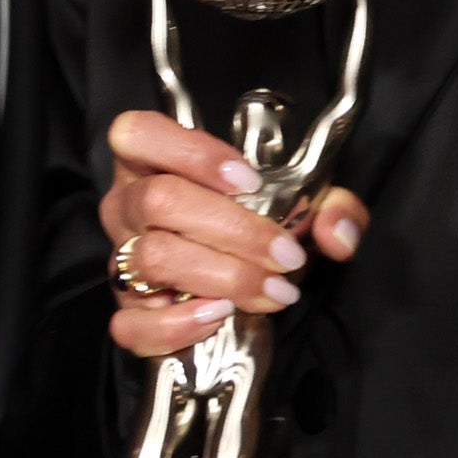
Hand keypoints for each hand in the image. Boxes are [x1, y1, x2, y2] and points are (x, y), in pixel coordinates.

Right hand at [101, 111, 369, 361]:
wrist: (245, 284)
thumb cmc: (262, 229)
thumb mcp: (306, 206)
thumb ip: (333, 208)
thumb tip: (336, 233)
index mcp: (155, 160)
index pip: (140, 133)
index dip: (190, 152)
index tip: (249, 180)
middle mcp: (128, 203)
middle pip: (157, 200)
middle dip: (232, 229)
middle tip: (286, 255)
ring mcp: (121, 259)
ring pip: (152, 257)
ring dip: (222, 276)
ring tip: (272, 291)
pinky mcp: (126, 311)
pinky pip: (131, 322)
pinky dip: (175, 324)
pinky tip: (217, 317)